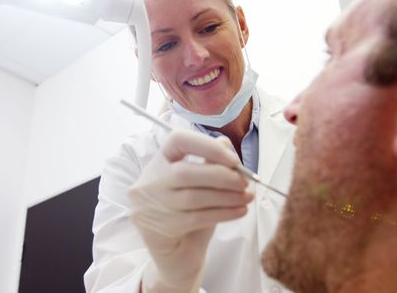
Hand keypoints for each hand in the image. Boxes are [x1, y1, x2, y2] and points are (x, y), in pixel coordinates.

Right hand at [128, 130, 253, 292]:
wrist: (177, 257)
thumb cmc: (191, 214)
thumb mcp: (201, 186)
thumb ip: (210, 163)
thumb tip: (226, 146)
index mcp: (159, 161)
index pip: (177, 140)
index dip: (207, 145)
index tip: (233, 159)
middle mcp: (149, 182)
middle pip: (185, 172)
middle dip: (221, 176)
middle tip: (245, 182)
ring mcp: (150, 207)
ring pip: (194, 197)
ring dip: (227, 196)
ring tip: (247, 197)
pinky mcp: (160, 229)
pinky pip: (198, 218)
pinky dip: (224, 213)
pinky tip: (240, 211)